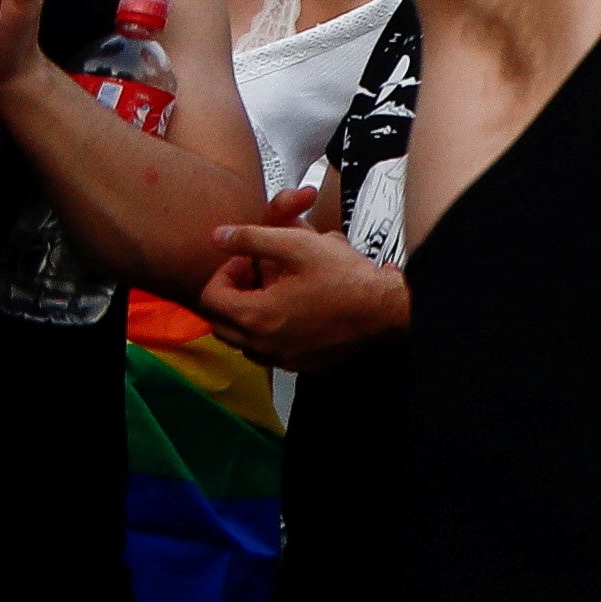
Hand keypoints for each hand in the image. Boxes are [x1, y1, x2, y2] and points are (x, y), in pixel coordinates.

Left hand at [203, 190, 409, 369]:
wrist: (389, 313)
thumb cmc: (349, 281)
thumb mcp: (299, 245)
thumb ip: (253, 238)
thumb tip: (220, 236)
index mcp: (256, 315)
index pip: (211, 298)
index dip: (226, 272)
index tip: (249, 261)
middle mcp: (263, 344)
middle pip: (221, 324)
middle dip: (234, 296)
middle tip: (257, 278)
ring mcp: (282, 358)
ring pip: (244, 341)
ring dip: (250, 317)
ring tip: (278, 294)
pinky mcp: (302, 365)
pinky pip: (272, 352)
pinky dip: (273, 333)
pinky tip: (299, 312)